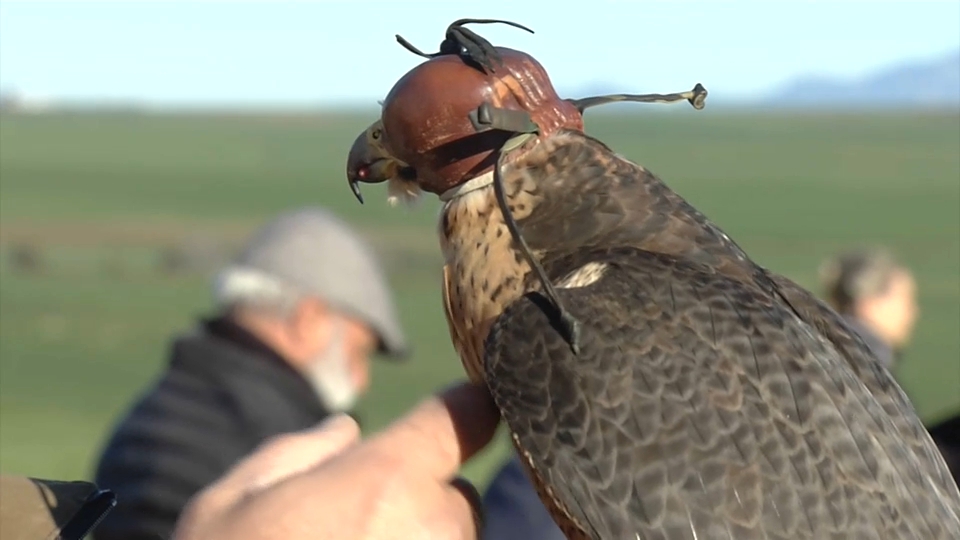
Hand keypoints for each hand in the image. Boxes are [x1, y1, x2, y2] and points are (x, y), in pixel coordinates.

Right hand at [171, 381, 500, 539]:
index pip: (465, 417)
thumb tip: (347, 430)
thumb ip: (294, 454)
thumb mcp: (225, 506)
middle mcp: (431, 529)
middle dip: (419, 503)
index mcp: (384, 480)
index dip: (468, 408)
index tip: (468, 407)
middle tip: (353, 530)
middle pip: (457, 497)